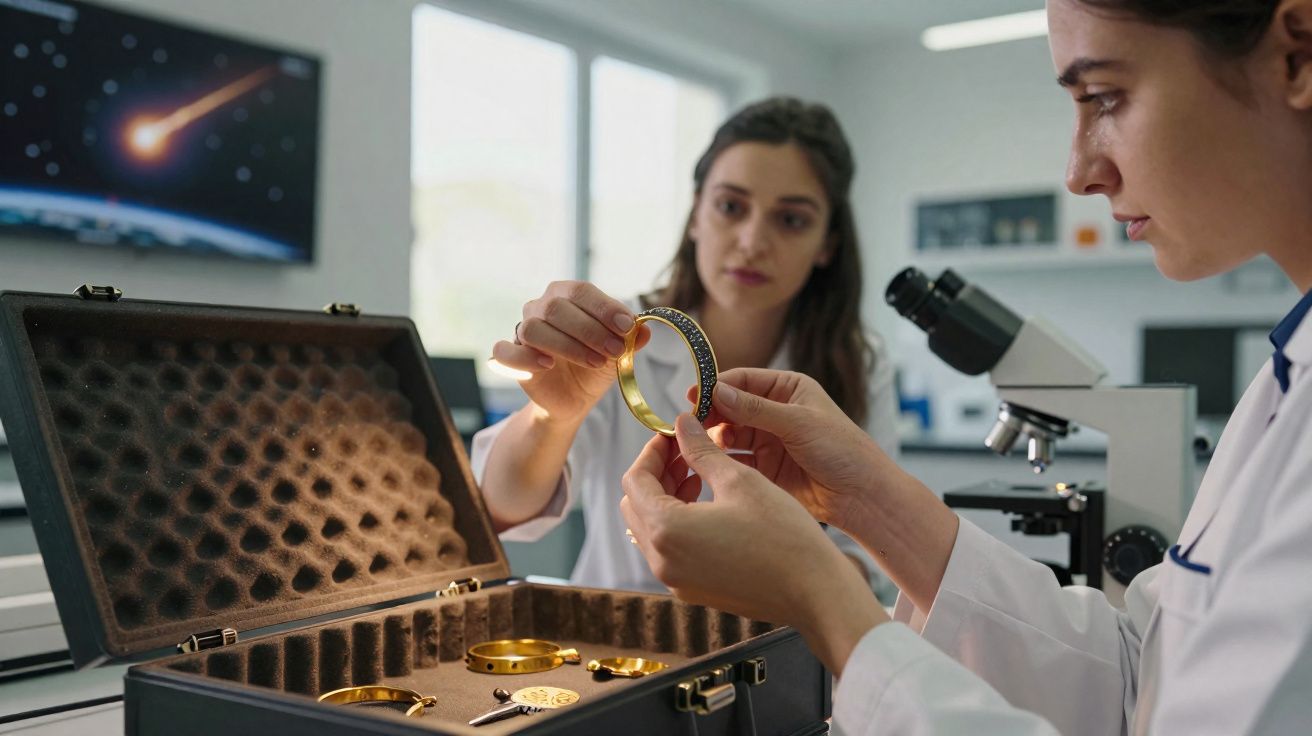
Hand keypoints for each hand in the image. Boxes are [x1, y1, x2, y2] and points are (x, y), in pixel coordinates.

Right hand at [490, 281, 648, 421]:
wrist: (575, 397)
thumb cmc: (595, 363)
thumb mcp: (619, 351)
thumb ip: (631, 338)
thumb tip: (644, 330)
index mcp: (566, 295)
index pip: (580, 291)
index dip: (604, 307)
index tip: (626, 327)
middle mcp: (541, 307)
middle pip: (557, 307)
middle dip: (591, 330)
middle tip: (616, 350)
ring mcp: (522, 330)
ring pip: (534, 328)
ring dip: (567, 345)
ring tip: (595, 362)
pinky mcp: (511, 357)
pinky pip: (505, 351)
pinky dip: (526, 357)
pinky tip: (548, 365)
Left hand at [620, 414, 885, 673]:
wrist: (814, 591)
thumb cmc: (782, 534)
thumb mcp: (739, 480)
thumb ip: (701, 450)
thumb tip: (681, 423)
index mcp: (666, 530)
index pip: (635, 480)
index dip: (652, 451)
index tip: (674, 434)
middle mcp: (661, 561)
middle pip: (636, 505)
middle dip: (657, 473)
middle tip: (686, 450)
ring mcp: (676, 580)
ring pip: (651, 528)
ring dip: (666, 497)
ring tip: (699, 474)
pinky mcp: (693, 590)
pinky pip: (670, 549)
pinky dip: (678, 522)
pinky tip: (709, 505)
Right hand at [694, 368, 895, 531]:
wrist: (861, 496)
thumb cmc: (842, 450)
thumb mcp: (799, 422)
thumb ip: (756, 408)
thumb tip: (717, 391)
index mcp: (787, 389)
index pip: (743, 380)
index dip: (716, 387)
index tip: (693, 397)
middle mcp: (774, 412)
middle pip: (730, 407)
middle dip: (710, 414)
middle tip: (688, 424)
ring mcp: (767, 440)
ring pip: (728, 434)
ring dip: (712, 438)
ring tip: (696, 445)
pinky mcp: (763, 469)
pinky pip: (733, 461)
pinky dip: (719, 461)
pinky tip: (706, 464)